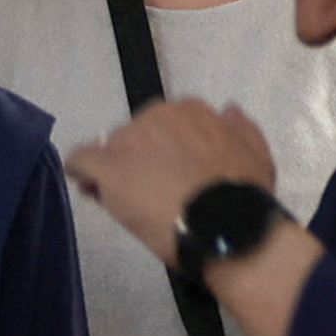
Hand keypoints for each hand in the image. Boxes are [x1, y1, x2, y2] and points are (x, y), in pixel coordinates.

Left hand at [66, 98, 279, 263]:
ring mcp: (130, 140)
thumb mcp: (255, 155)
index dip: (159, 150)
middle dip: (136, 161)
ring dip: (113, 172)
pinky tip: (84, 186)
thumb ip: (240, 129)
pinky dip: (80, 171)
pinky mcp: (109, 168)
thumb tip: (227, 110)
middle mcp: (157, 115)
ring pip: (108, 150)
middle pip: (134, 137)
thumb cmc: (244, 195)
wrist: (225, 225)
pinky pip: (81, 160)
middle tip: (146, 193)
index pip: (163, 124)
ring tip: (124, 202)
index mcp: (191, 111)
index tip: (164, 173)